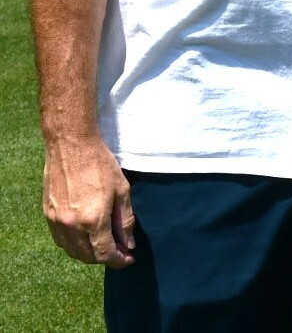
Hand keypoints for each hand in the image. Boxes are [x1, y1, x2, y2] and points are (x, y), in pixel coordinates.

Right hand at [43, 134, 134, 265]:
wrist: (71, 146)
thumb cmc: (100, 165)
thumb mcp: (122, 191)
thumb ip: (125, 220)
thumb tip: (129, 244)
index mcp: (93, 220)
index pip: (105, 253)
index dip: (118, 260)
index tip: (128, 259)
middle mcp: (71, 225)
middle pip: (87, 256)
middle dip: (105, 259)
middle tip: (119, 253)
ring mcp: (56, 221)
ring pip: (72, 251)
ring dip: (88, 255)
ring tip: (104, 247)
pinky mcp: (47, 214)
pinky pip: (60, 240)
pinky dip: (73, 245)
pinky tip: (85, 239)